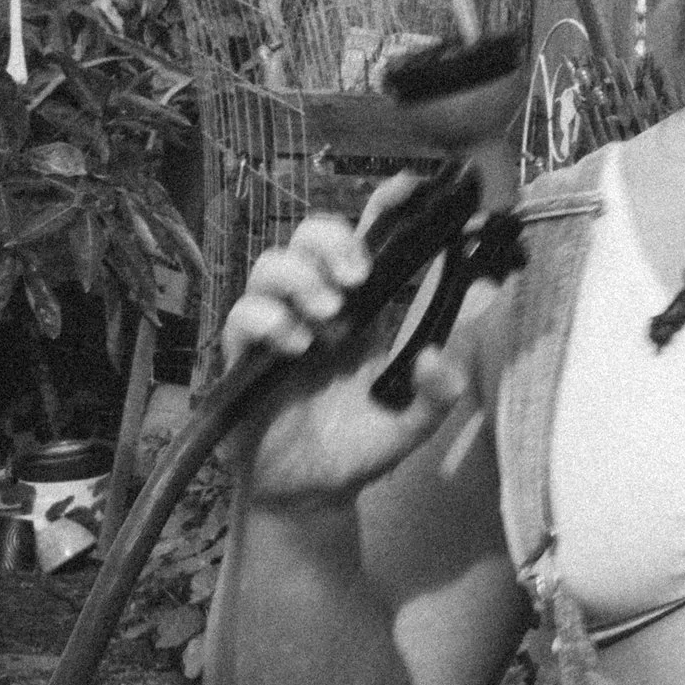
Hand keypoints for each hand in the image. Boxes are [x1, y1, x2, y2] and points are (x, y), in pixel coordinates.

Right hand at [223, 181, 503, 507]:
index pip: (368, 238)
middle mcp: (318, 306)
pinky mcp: (244, 357)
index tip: (405, 189)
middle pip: (310, 234)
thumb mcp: (416, 422)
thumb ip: (440, 391)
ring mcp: (278, 326)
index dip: (384, 205)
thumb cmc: (361, 446)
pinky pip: (242, 315)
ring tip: (329, 318)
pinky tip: (298, 345)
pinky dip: (269, 320)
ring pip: (271, 264)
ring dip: (302, 280)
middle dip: (333, 241)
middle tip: (358, 277)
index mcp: (363, 307)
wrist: (312, 494)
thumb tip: (443, 357)